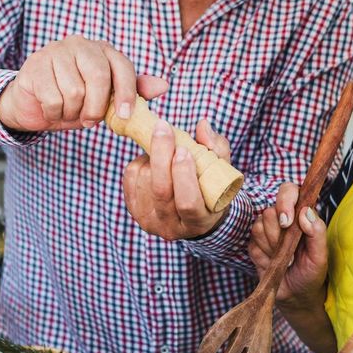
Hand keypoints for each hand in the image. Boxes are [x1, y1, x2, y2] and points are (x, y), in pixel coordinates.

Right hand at [0, 35, 166, 131]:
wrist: (33, 103)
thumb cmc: (75, 100)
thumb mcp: (106, 99)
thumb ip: (132, 92)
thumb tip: (163, 86)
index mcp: (103, 50)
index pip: (122, 67)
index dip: (127, 93)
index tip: (125, 116)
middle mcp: (81, 44)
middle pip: (99, 78)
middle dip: (96, 107)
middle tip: (90, 121)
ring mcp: (56, 51)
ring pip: (75, 92)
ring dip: (71, 112)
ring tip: (67, 111)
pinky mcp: (36, 65)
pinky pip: (53, 98)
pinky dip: (54, 113)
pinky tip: (51, 109)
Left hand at [123, 118, 231, 239]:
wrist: (192, 212)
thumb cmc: (211, 188)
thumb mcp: (221, 172)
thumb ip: (217, 148)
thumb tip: (202, 126)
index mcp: (198, 221)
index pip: (188, 202)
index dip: (184, 175)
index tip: (184, 150)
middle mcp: (171, 227)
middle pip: (161, 190)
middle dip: (161, 155)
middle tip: (163, 128)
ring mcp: (149, 221)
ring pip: (145, 180)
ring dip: (152, 156)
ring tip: (166, 149)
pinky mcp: (133, 210)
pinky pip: (131, 177)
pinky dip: (140, 160)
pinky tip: (153, 159)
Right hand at [248, 183, 327, 307]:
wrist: (297, 296)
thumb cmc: (312, 273)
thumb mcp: (321, 255)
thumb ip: (317, 231)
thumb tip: (306, 212)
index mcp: (301, 214)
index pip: (289, 191)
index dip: (285, 201)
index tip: (287, 222)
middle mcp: (283, 218)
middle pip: (270, 211)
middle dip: (278, 234)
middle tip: (288, 249)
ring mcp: (267, 231)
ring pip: (258, 226)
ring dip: (271, 246)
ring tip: (283, 258)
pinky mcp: (255, 245)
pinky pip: (252, 243)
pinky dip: (263, 256)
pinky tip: (272, 263)